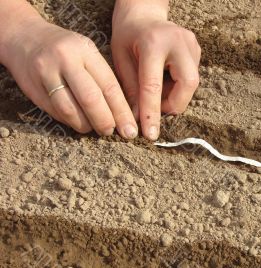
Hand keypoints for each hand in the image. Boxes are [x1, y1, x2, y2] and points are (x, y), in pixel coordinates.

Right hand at [2, 18, 137, 138]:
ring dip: (86, 125)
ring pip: (70, 109)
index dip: (121, 111)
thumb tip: (124, 113)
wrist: (24, 38)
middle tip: (111, 132)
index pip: (109, 85)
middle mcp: (65, 59)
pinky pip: (55, 112)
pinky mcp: (32, 88)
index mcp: (85, 50)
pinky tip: (78, 122)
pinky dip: (70, 121)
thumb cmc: (66, 50)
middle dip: (105, 121)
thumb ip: (103, 77)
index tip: (130, 129)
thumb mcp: (87, 53)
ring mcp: (46, 73)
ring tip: (94, 129)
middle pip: (90, 99)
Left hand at [111, 3, 200, 139]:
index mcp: (153, 42)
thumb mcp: (121, 60)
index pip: (154, 85)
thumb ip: (131, 89)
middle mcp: (178, 42)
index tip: (150, 134)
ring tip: (158, 93)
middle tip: (158, 108)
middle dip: (174, 104)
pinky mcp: (197, 50)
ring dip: (175, 96)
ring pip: (192, 83)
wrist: (143, 13)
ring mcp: (192, 44)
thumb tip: (137, 119)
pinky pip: (191, 78)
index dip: (152, 112)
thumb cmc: (127, 36)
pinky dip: (178, 88)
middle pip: (188, 84)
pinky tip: (166, 81)